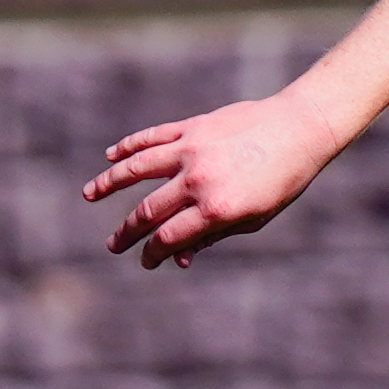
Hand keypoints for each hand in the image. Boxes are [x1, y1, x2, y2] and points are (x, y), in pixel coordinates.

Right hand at [83, 94, 348, 267]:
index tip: (145, 261)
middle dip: (128, 233)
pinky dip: (129, 147)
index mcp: (215, 209)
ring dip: (109, 183)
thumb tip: (180, 258)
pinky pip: (152, 137)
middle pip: (149, 211)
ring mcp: (191, 150)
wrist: (300, 128)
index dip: (153, 254)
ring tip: (89, 195)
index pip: (169, 238)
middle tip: (113, 245)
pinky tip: (111, 157)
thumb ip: (213, 235)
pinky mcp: (192, 127)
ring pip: (137, 168)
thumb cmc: (282, 181)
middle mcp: (198, 181)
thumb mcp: (254, 218)